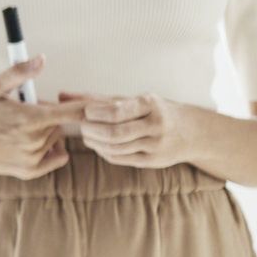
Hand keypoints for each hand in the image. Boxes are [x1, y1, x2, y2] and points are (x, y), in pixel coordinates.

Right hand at [0, 57, 87, 179]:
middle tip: (24, 112)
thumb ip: (19, 73)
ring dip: (45, 132)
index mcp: (30, 119)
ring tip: (19, 128)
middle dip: (49, 116)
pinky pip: (55, 157)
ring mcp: (32, 158)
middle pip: (61, 124)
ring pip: (55, 139)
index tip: (104, 105)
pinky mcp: (29, 171)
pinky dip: (48, 149)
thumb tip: (41, 59)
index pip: (73, 113)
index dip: (90, 108)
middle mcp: (34, 141)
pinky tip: (28, 143)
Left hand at [64, 91, 203, 169]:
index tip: (86, 112)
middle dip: (92, 130)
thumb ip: (97, 98)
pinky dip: (104, 152)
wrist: (193, 131)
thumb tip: (62, 94)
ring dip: (95, 143)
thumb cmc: (155, 110)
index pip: (117, 111)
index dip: (95, 114)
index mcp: (151, 105)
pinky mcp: (153, 161)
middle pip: (114, 133)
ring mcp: (156, 145)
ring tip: (88, 135)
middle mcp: (156, 125)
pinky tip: (99, 145)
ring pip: (116, 148)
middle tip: (83, 126)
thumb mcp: (132, 99)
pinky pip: (121, 159)